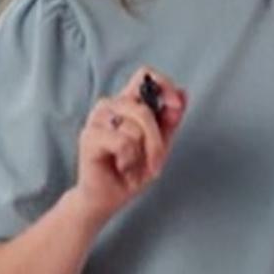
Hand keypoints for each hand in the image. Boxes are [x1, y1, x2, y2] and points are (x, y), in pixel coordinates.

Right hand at [70, 67, 187, 225]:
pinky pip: (123, 143)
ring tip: (131, 166)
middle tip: (154, 164)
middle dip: (156, 141)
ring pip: (136, 127)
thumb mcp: (160, 146)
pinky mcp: (89, 136)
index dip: (163, 85)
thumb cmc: (132, 170)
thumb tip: (183, 93)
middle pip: (144, 108)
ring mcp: (97, 119)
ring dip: (142, 155)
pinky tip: (121, 167)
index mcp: (127, 102)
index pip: (144, 75)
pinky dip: (129, 161)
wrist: (108, 198)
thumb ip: (170, 121)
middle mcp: (110, 105)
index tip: (175, 105)